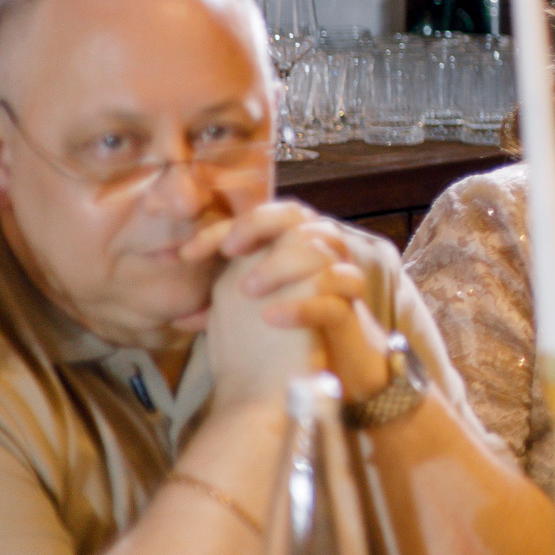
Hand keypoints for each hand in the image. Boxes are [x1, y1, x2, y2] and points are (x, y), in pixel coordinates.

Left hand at [193, 201, 391, 408]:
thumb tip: (176, 293)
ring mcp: (335, 280)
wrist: (325, 372)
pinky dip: (302, 306)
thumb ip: (224, 289)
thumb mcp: (245, 306)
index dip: (223, 227)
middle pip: (296, 214)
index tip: (186, 254)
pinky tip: (271, 319)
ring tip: (248, 290)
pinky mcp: (347, 314)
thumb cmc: (280, 334)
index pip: (260, 217)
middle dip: (259, 225)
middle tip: (229, 251)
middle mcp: (315, 254)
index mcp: (287, 246)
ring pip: (320, 248)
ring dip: (281, 264)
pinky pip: (333, 300)